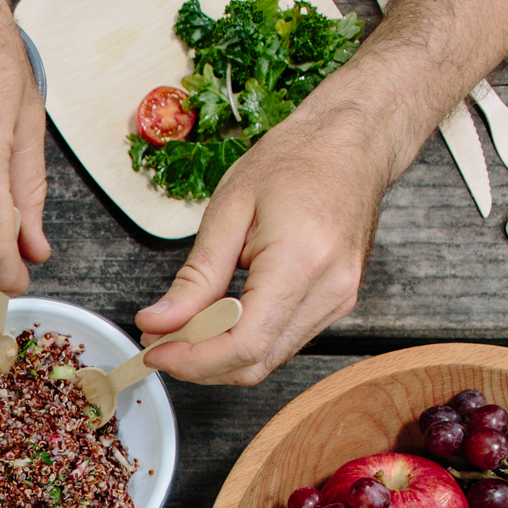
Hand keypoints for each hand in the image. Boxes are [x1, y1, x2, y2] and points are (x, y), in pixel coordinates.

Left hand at [133, 94, 391, 385]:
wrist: (353, 143)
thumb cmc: (297, 160)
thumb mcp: (229, 209)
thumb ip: (195, 276)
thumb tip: (160, 321)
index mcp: (302, 262)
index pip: (244, 344)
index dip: (192, 360)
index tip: (155, 350)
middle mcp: (329, 290)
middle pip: (255, 363)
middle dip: (197, 365)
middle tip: (158, 341)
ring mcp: (339, 301)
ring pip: (268, 361)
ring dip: (216, 358)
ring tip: (180, 329)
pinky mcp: (336, 303)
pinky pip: (281, 343)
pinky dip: (242, 343)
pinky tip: (215, 322)